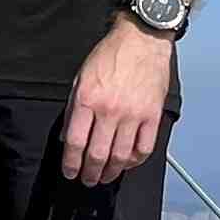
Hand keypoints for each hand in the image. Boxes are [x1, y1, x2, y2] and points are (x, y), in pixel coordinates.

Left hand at [62, 19, 175, 186]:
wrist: (142, 39)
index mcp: (87, 99)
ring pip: (120, 156)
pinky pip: (144, 148)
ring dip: (111, 172)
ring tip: (105, 177)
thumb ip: (72, 108)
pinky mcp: (152, 116)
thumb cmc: (110, 55)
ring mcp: (133, 114)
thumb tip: (67, 136)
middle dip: (90, 173)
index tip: (70, 172)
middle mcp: (109, 110)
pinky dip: (134, 161)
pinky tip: (127, 163)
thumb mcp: (80, 78)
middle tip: (87, 179)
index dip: (71, 163)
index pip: (75, 142)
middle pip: (97, 154)